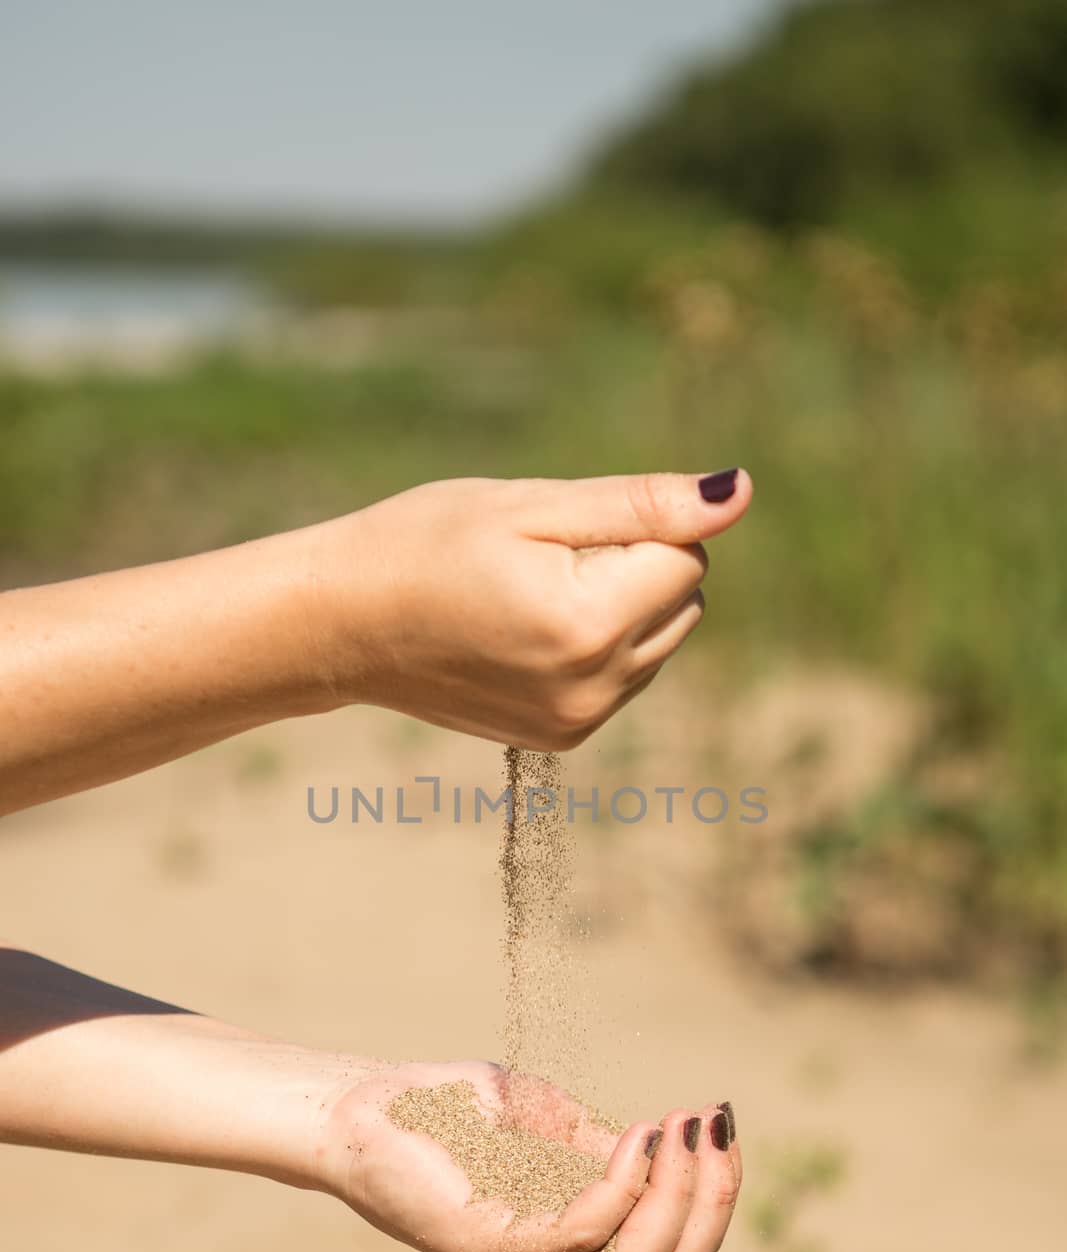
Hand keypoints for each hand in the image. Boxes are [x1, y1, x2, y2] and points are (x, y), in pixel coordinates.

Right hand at [310, 469, 751, 749]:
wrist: (341, 624)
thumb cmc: (425, 544)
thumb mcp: (533, 506)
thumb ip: (643, 504)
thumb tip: (738, 492)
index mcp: (588, 625)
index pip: (685, 555)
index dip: (629, 526)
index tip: (555, 532)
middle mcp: (593, 688)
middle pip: (684, 600)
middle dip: (635, 567)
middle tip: (541, 562)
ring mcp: (579, 722)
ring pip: (662, 639)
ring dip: (621, 607)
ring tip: (530, 597)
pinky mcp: (563, 738)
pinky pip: (627, 675)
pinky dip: (598, 645)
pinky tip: (528, 631)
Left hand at [316, 1060, 741, 1251]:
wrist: (361, 1110)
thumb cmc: (450, 1112)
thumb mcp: (553, 1129)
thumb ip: (608, 1153)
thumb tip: (681, 1149)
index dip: (714, 1196)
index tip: (718, 1124)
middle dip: (711, 1197)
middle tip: (712, 1125)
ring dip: (678, 1191)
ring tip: (682, 1125)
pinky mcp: (494, 1251)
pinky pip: (587, 1231)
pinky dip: (626, 1182)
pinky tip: (639, 1134)